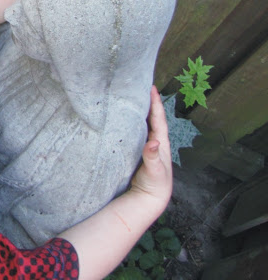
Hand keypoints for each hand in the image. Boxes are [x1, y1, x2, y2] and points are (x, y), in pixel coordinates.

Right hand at [129, 86, 172, 211]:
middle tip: (139, 87)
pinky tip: (123, 117)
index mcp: (161, 142)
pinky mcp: (136, 150)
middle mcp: (154, 140)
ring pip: (142, 123)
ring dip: (138, 111)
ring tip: (131, 97)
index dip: (156, 103)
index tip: (152, 88)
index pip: (158, 119)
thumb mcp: (155, 172)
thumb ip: (153, 158)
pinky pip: (134, 131)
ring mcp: (145, 145)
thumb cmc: (154, 185)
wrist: (148, 198)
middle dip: (147, 102)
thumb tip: (153, 143)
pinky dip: (130, 122)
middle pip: (151, 117)